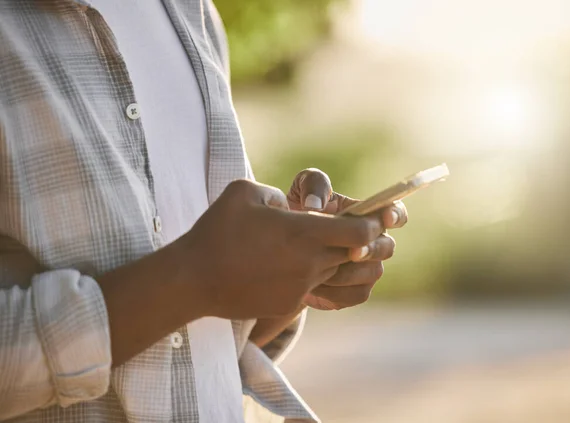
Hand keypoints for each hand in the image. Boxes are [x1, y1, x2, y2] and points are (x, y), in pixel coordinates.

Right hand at [177, 179, 384, 318]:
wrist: (193, 280)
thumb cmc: (216, 230)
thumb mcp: (245, 192)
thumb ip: (277, 193)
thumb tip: (289, 206)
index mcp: (304, 233)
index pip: (360, 233)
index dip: (373, 224)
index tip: (375, 219)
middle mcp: (309, 263)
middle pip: (352, 254)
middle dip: (356, 242)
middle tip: (347, 230)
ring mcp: (300, 287)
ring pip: (333, 271)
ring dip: (330, 258)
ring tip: (308, 246)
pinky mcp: (287, 303)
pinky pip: (311, 287)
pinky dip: (308, 274)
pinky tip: (285, 265)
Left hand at [287, 168, 407, 309]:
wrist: (280, 252)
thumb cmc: (296, 213)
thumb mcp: (300, 190)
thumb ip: (314, 185)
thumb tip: (315, 206)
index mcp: (365, 214)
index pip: (394, 212)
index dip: (396, 215)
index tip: (385, 219)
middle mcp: (372, 241)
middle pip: (387, 247)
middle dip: (371, 249)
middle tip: (352, 252)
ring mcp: (367, 268)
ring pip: (373, 272)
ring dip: (348, 272)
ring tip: (318, 271)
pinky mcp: (354, 291)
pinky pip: (357, 294)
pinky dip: (336, 292)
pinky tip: (313, 287)